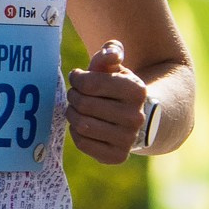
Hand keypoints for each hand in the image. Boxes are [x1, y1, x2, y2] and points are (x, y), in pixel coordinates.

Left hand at [68, 39, 150, 165]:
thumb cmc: (117, 87)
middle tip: (74, 94)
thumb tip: (111, 53)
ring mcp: (127, 139)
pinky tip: (83, 125)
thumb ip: (110, 53)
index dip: (77, 79)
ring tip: (76, 108)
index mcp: (136, 90)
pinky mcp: (117, 156)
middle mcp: (135, 116)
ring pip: (82, 125)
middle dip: (73, 96)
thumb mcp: (115, 67)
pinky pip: (83, 143)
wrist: (134, 117)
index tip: (78, 78)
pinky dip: (76, 133)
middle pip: (84, 105)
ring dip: (72, 114)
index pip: (90, 84)